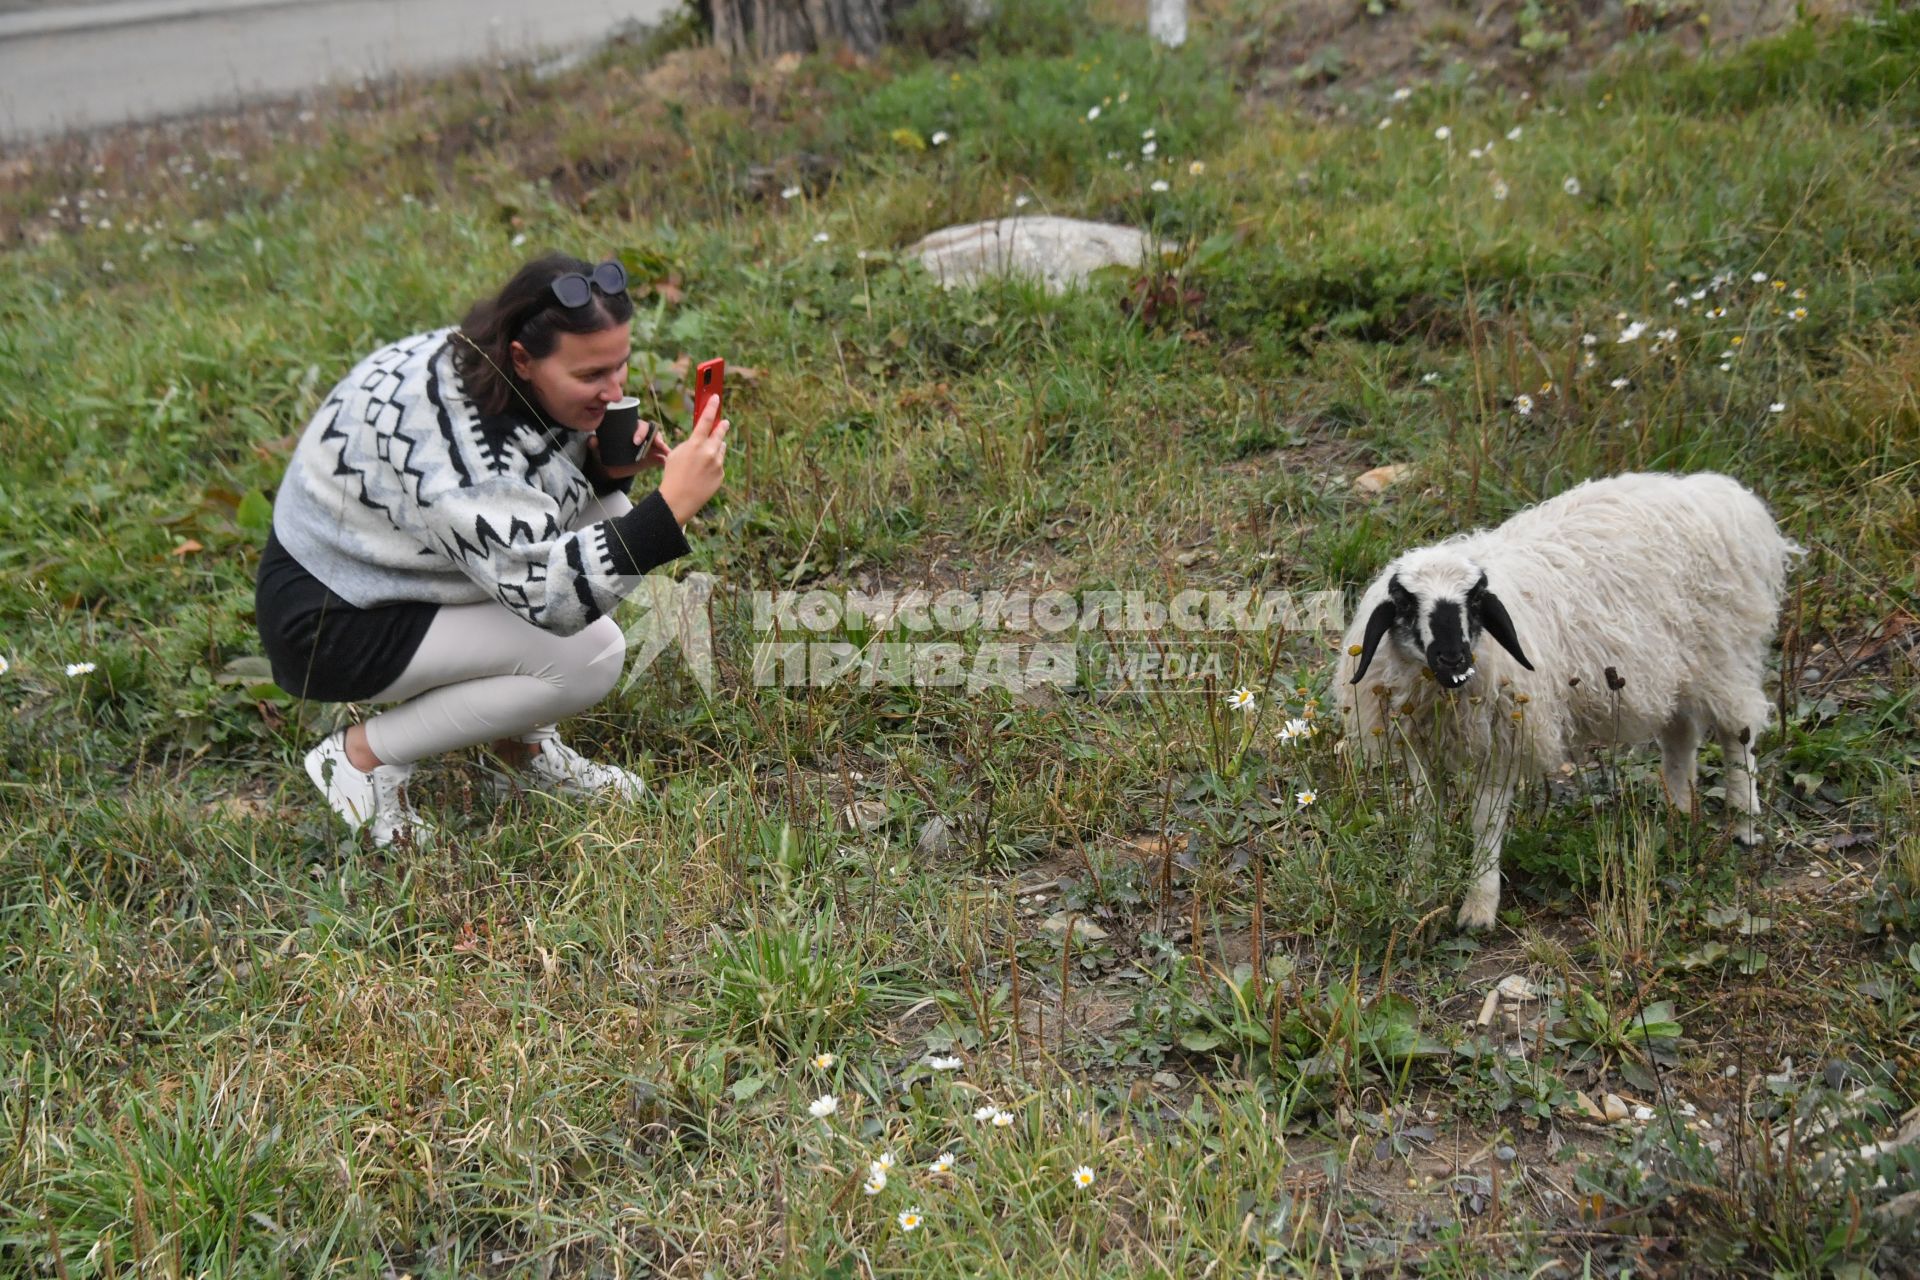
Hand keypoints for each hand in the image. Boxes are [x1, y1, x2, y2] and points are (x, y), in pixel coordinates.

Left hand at [584, 419, 663, 479]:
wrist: (610, 470)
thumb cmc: (606, 454)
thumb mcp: (599, 450)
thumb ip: (595, 444)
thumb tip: (593, 440)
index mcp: (630, 429)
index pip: (639, 425)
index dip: (640, 431)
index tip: (636, 441)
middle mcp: (642, 435)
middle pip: (652, 431)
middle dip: (654, 437)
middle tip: (652, 446)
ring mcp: (649, 446)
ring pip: (659, 441)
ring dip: (663, 445)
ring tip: (666, 452)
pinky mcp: (653, 457)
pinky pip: (661, 455)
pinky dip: (665, 457)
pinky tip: (667, 460)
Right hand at [658, 393, 728, 524]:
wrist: (679, 499)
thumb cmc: (673, 475)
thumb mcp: (676, 453)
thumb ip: (691, 443)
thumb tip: (702, 438)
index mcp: (695, 444)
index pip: (706, 420)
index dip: (711, 407)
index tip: (715, 398)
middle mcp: (709, 452)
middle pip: (720, 433)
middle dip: (722, 426)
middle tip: (724, 422)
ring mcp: (717, 464)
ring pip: (720, 449)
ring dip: (715, 448)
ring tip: (704, 458)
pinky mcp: (721, 475)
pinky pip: (719, 464)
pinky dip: (714, 465)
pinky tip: (703, 473)